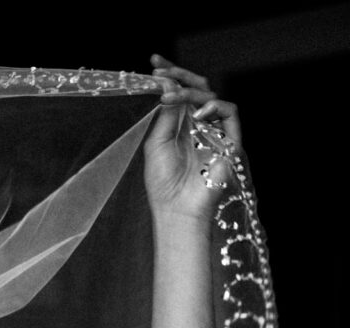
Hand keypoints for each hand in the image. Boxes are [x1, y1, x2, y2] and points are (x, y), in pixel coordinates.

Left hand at [143, 55, 241, 219]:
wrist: (177, 208)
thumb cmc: (163, 182)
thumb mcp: (156, 143)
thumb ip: (165, 115)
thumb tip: (169, 85)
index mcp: (179, 124)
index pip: (178, 93)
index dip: (170, 75)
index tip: (154, 61)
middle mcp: (198, 124)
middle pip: (197, 88)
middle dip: (179, 75)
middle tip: (161, 71)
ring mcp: (215, 130)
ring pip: (210, 96)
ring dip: (189, 92)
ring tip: (170, 97)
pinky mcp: (231, 139)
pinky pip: (230, 111)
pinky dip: (214, 106)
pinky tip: (197, 114)